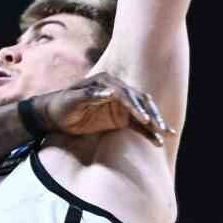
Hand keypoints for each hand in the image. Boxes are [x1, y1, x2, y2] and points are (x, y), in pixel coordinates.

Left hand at [32, 72, 173, 145]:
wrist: (55, 115)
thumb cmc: (61, 105)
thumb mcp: (71, 100)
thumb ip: (89, 96)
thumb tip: (110, 93)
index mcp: (105, 82)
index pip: (124, 94)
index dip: (134, 106)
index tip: (143, 119)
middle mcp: (117, 90)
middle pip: (140, 101)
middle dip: (151, 114)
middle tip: (160, 127)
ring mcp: (121, 104)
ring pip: (144, 112)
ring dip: (156, 122)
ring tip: (167, 133)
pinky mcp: (121, 117)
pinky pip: (138, 125)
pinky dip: (148, 132)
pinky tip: (159, 140)